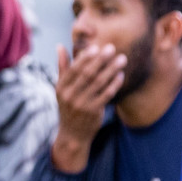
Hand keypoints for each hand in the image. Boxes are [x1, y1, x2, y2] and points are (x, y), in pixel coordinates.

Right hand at [49, 43, 124, 172]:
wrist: (72, 134)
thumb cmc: (68, 106)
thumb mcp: (61, 88)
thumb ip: (62, 67)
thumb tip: (59, 46)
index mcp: (61, 87)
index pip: (73, 69)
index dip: (85, 57)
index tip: (96, 46)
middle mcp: (70, 96)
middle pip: (87, 74)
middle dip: (101, 60)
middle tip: (112, 48)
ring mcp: (81, 104)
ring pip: (99, 83)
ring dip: (111, 69)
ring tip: (122, 59)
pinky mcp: (93, 112)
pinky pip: (106, 95)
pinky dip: (114, 84)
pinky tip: (121, 75)